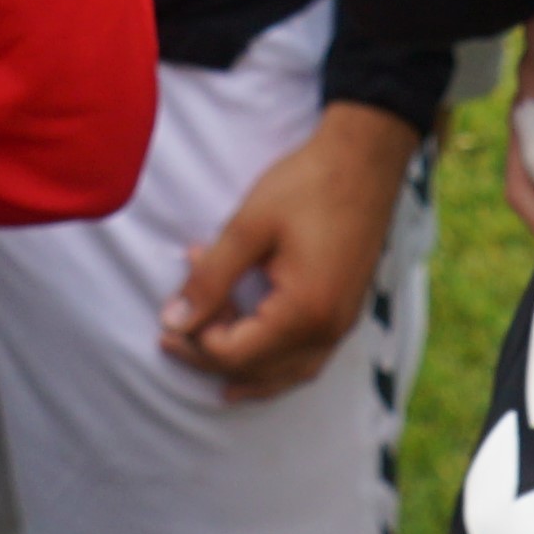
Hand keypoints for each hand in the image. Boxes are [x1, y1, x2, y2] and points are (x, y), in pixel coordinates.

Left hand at [162, 102, 420, 400]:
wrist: (364, 160)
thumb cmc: (307, 186)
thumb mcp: (248, 227)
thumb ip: (210, 278)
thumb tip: (173, 321)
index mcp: (304, 311)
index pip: (236, 353)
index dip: (196, 342)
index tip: (169, 316)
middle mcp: (328, 329)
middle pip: (259, 370)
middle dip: (209, 358)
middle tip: (169, 336)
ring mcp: (342, 324)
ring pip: (288, 374)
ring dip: (244, 372)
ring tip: (206, 367)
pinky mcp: (345, 312)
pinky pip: (308, 359)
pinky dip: (275, 365)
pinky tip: (257, 357)